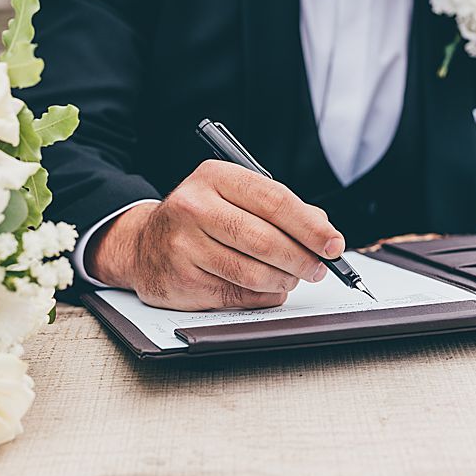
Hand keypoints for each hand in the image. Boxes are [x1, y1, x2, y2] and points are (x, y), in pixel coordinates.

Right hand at [91, 160, 343, 310]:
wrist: (142, 245)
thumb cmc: (198, 220)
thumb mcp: (232, 197)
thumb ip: (277, 208)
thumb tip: (322, 231)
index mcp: (214, 177)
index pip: (275, 201)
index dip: (310, 226)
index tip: (334, 244)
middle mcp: (194, 208)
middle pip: (264, 240)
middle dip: (300, 259)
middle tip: (318, 268)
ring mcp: (183, 247)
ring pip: (251, 272)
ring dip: (282, 280)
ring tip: (292, 278)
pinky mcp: (180, 281)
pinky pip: (233, 295)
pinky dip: (261, 297)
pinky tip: (270, 291)